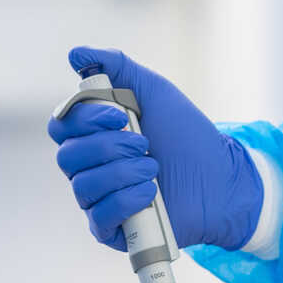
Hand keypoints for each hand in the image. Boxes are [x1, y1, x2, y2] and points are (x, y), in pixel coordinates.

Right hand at [47, 47, 262, 250]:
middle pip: (67, 157)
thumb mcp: (153, 91)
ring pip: (83, 186)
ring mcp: (98, 199)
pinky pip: (99, 218)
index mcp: (91, 134)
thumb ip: (115, 66)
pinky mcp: (113, 229)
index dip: (86, 119)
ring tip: (154, 168)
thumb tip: (74, 53)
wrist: (221, 176)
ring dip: (122, 173)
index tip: (123, 115)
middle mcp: (88, 167)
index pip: (61, 125)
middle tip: (145, 144)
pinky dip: (125, 201)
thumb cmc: (186, 134)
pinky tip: (149, 192)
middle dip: (109, 147)